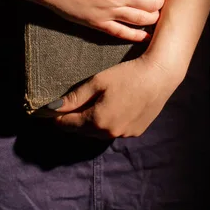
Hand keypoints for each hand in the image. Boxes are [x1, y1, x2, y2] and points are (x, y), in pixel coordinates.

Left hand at [49, 53, 181, 138]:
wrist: (159, 76)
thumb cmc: (127, 75)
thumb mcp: (97, 82)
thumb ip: (75, 97)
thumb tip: (52, 108)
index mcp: (97, 121)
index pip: (68, 125)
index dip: (57, 117)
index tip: (50, 111)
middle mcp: (109, 133)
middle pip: (82, 131)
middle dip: (73, 120)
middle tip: (68, 107)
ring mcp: (124, 134)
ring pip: (97, 133)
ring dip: (90, 123)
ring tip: (88, 107)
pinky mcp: (135, 132)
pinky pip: (113, 131)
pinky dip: (106, 124)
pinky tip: (110, 109)